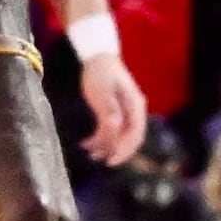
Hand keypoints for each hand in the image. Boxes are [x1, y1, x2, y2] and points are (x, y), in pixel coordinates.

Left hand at [79, 50, 147, 166]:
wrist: (98, 58)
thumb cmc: (100, 72)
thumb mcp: (102, 90)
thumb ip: (108, 109)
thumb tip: (114, 128)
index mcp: (134, 106)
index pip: (134, 134)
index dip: (124, 149)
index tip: (112, 160)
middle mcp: (133, 111)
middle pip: (130, 138)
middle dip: (117, 151)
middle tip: (103, 161)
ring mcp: (125, 112)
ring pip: (119, 135)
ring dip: (106, 146)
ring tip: (90, 154)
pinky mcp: (115, 112)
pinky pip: (110, 130)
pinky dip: (100, 138)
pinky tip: (86, 144)